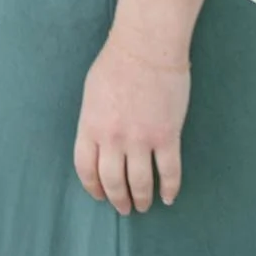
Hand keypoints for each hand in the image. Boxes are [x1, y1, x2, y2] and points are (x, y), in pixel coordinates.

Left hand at [74, 32, 190, 213]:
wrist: (147, 48)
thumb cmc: (117, 63)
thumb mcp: (92, 93)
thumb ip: (93, 122)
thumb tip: (98, 144)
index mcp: (91, 126)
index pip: (86, 169)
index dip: (93, 187)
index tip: (100, 195)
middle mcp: (113, 138)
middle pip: (112, 182)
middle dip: (118, 200)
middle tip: (124, 208)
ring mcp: (141, 139)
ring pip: (139, 183)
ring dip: (142, 199)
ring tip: (144, 205)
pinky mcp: (167, 137)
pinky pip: (169, 172)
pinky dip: (169, 189)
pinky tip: (168, 197)